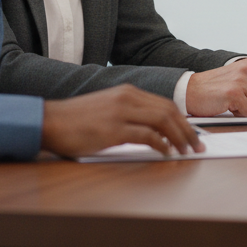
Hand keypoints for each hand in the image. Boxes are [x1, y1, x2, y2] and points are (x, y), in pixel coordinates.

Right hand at [40, 85, 203, 158]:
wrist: (49, 121)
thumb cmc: (75, 120)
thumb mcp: (106, 109)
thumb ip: (128, 114)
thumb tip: (153, 132)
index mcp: (127, 92)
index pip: (165, 104)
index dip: (183, 120)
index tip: (193, 134)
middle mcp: (126, 98)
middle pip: (169, 111)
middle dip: (188, 130)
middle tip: (197, 145)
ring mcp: (120, 112)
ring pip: (163, 121)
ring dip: (179, 138)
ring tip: (186, 152)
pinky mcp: (113, 130)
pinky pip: (147, 136)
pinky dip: (161, 146)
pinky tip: (166, 154)